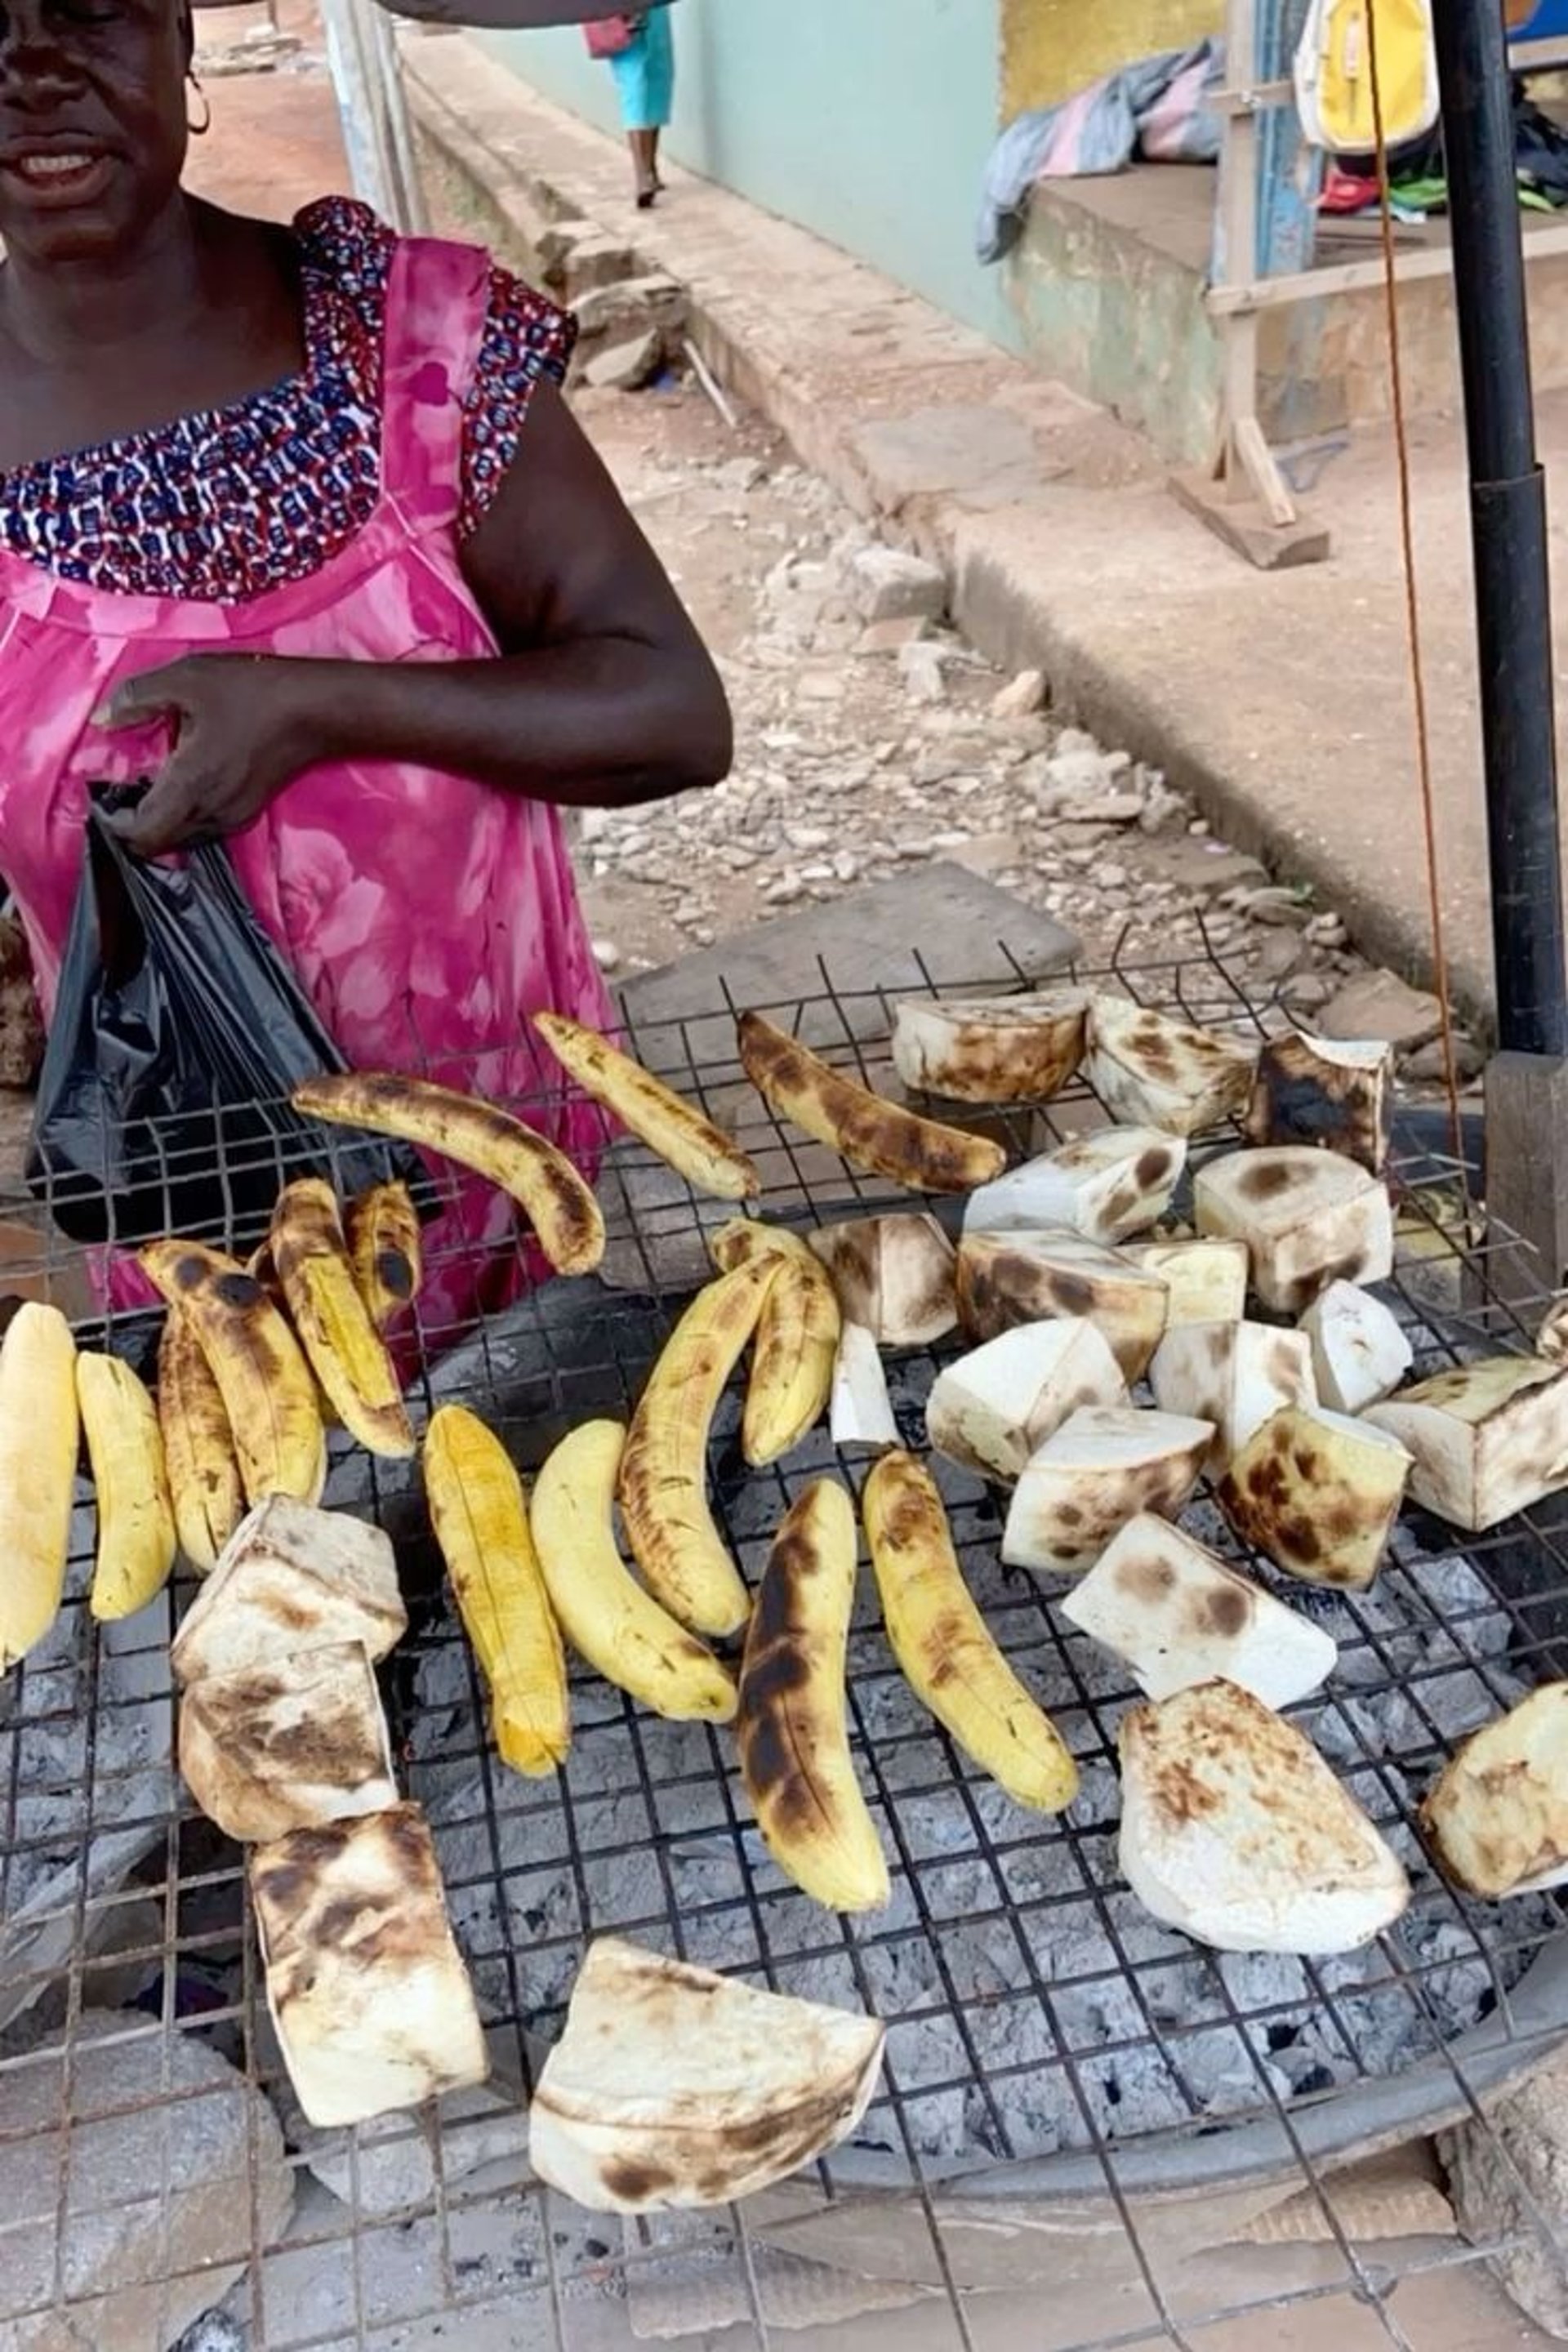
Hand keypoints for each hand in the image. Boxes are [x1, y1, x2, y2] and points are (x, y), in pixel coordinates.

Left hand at [92, 654, 338, 857]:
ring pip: (181, 839)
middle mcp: (211, 813)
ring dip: (160, 822)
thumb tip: (103, 719)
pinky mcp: (246, 814)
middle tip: (121, 794)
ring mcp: (233, 817)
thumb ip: (137, 697)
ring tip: (149, 787)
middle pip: (159, 844)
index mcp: (191, 785)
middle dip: (134, 825)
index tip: (105, 798)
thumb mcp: (186, 678)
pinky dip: (182, 817)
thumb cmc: (253, 692)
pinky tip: (182, 784)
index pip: (141, 833)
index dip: (115, 823)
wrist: (317, 710)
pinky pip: (202, 830)